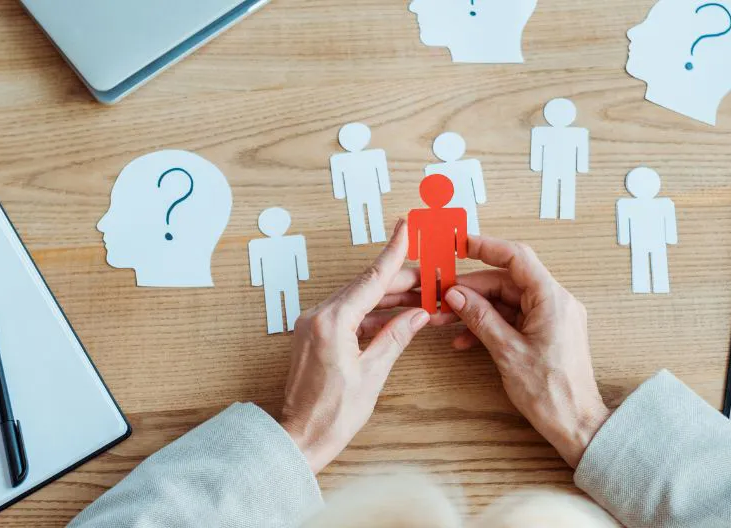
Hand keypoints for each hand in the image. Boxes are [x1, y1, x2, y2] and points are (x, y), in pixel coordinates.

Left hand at [280, 220, 432, 472]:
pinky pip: (349, 315)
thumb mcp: (372, 374)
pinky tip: (397, 316)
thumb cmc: (331, 415)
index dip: (393, 252)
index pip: (371, 279)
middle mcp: (318, 316)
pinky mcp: (314, 336)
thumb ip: (395, 338)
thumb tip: (418, 315)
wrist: (298, 438)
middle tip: (432, 277)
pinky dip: (373, 314)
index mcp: (332, 322)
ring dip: (390, 298)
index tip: (406, 227)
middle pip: (367, 287)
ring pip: (359, 300)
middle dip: (401, 281)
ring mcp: (313, 325)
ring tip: (422, 297)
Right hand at [441, 236, 609, 466]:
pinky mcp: (546, 333)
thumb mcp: (507, 352)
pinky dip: (489, 325)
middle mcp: (556, 302)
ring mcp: (551, 318)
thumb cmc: (552, 392)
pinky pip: (513, 318)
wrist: (577, 424)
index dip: (487, 246)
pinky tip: (464, 339)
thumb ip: (481, 318)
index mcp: (552, 299)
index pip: (517, 257)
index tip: (460, 245)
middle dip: (471, 289)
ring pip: (506, 301)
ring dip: (475, 309)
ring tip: (444, 320)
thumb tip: (457, 295)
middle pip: (506, 281)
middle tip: (441, 297)